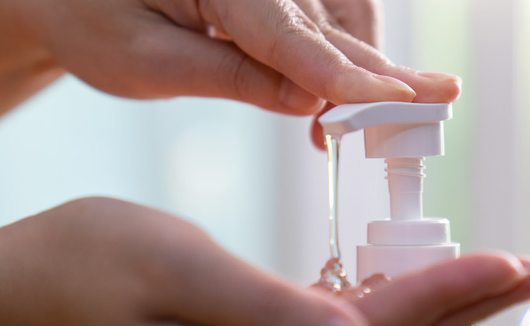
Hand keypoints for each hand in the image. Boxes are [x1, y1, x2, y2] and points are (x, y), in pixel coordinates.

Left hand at [0, 0, 460, 124]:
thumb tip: (310, 101)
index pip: (289, 30)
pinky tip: (358, 86)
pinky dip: (350, 52)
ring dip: (369, 67)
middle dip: (379, 73)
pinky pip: (331, 14)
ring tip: (400, 107)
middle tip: (437, 103)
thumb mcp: (146, 61)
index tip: (392, 102)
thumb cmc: (92, 17)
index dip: (343, 74)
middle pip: (328, 24)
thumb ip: (232, 77)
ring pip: (341, 19)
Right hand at [0, 197, 529, 325]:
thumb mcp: (178, 272)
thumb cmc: (93, 266)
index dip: (446, 294)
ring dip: (435, 310)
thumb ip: (272, 312)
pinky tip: (413, 292)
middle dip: (464, 307)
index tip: (510, 265)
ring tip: (491, 280)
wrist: (36, 289)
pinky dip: (386, 313)